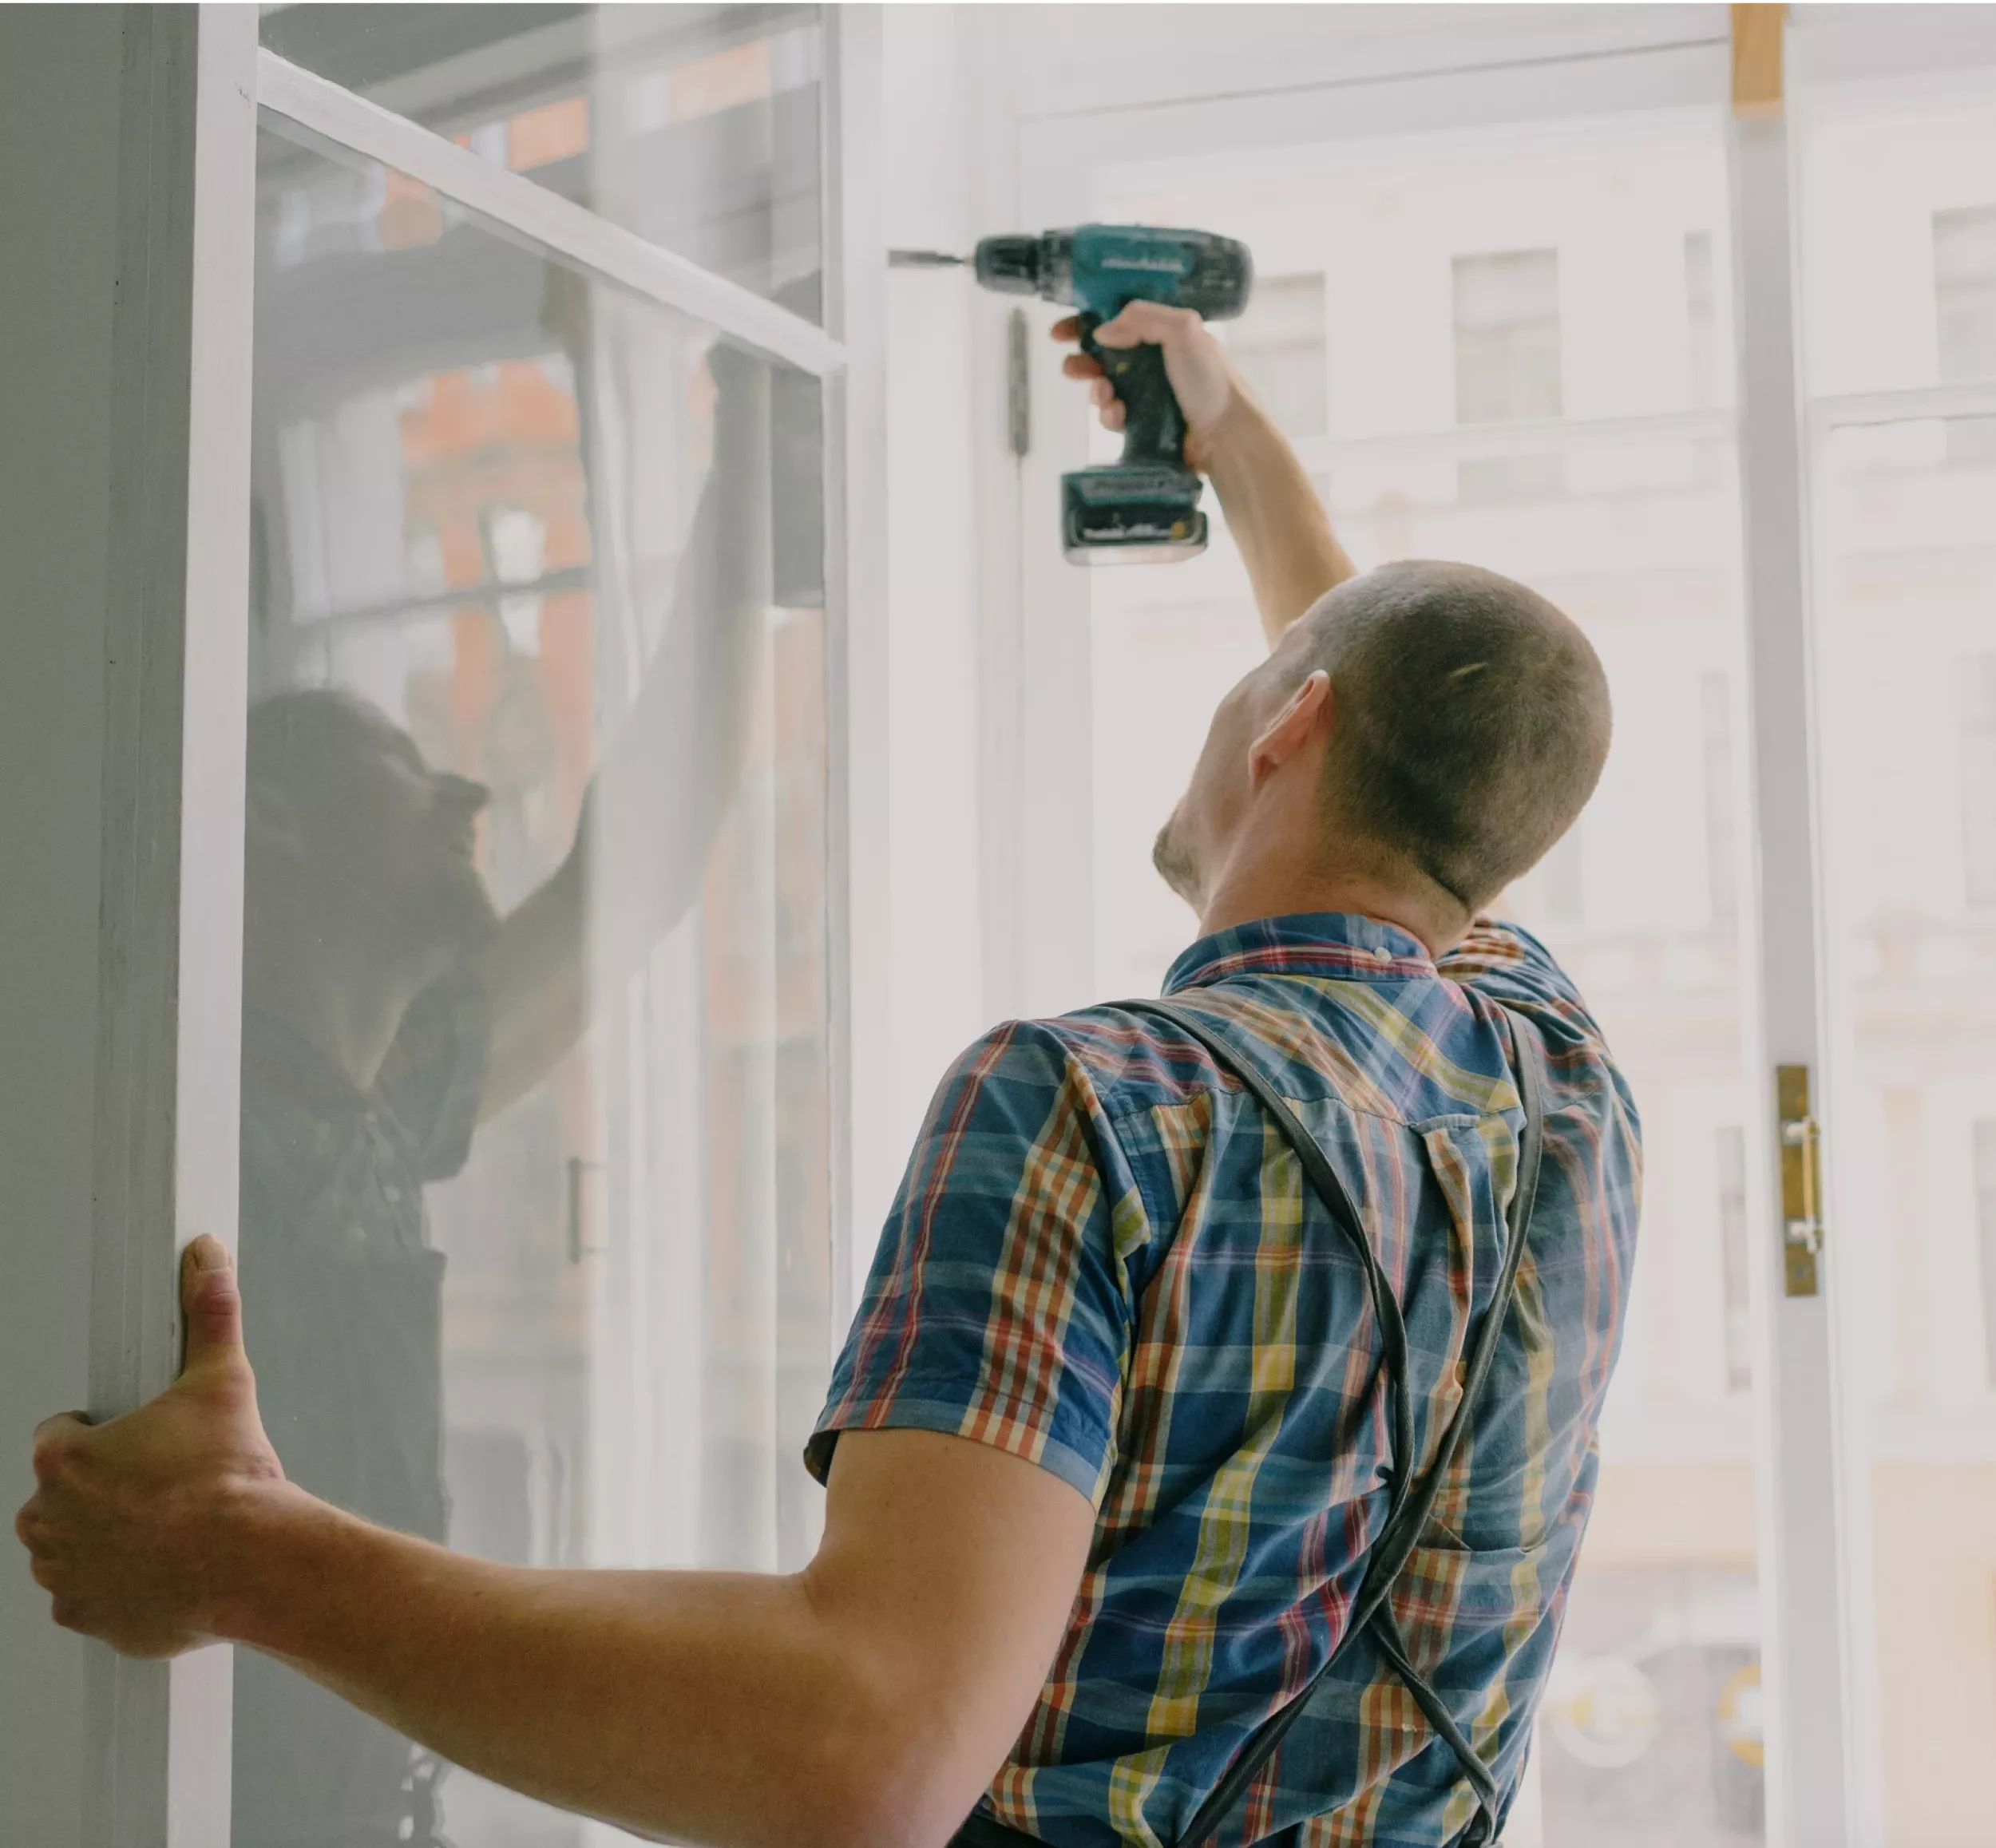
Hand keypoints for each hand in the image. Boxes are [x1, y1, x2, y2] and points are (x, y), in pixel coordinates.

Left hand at [15, 1236, 284, 1657]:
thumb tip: (207, 1257)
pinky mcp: (85, 1617)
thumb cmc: (231, 1475)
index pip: (59, 1436)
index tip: (143, 1444)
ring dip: (105, 1537)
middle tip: (164, 1485)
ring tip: (168, 1527)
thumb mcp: (223, 1382)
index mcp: (63, 1460)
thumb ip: (209, 1315)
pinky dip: (118, 1587)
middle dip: (103, 1490)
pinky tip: (164, 1570)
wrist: (254, 1558)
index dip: (104, 1435)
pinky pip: (90, 1598)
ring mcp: (63, 1573)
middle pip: (61, 1495)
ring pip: (72, 1546)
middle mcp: (46, 1519)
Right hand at [1053, 299, 1245, 469]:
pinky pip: (1114, 417)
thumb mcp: (1183, 329)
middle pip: (1105, 357)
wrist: (1225, 434)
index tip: (1062, 331)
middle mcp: (1154, 362)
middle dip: (1082, 362)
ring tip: (1103, 394)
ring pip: (1105, 388)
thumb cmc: (1209, 378)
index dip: (1088, 323)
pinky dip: (1109, 415)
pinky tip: (1117, 415)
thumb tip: (1101, 332)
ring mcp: (1147, 395)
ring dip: (1096, 391)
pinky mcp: (1143, 425)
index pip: (1119, 322)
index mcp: (1164, 334)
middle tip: (1070, 368)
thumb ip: (1142, 319)